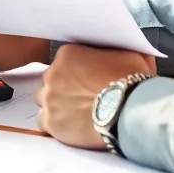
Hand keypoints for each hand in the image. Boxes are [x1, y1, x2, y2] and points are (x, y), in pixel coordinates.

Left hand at [35, 45, 156, 149]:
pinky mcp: (51, 122)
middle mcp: (52, 74)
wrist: (129, 110)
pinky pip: (43, 122)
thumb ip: (118, 49)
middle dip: (63, 86)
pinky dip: (54, 123)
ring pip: (44, 100)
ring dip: (56, 104)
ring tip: (74, 112)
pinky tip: (68, 126)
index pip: (64, 60)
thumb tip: (124, 46)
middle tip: (81, 96)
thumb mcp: (129, 54)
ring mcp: (49, 99)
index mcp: (67, 54)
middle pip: (51, 79)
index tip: (87, 79)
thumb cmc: (130, 80)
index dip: (76, 70)